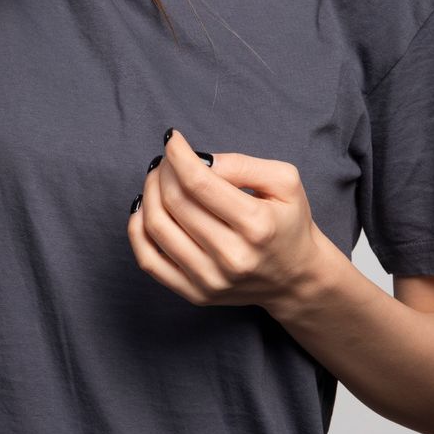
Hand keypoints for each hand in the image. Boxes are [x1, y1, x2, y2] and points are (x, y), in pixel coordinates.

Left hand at [128, 127, 327, 311]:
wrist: (296, 277)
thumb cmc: (288, 223)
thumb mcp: (284, 182)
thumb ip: (242, 165)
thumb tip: (199, 160)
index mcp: (257, 225)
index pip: (199, 184)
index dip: (178, 155)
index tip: (172, 139)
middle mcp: (232, 257)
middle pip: (175, 202)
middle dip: (164, 171)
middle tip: (168, 159)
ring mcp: (210, 279)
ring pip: (157, 227)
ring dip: (149, 193)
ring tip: (158, 179)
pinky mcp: (195, 294)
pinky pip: (149, 260)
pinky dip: (137, 230)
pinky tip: (145, 208)